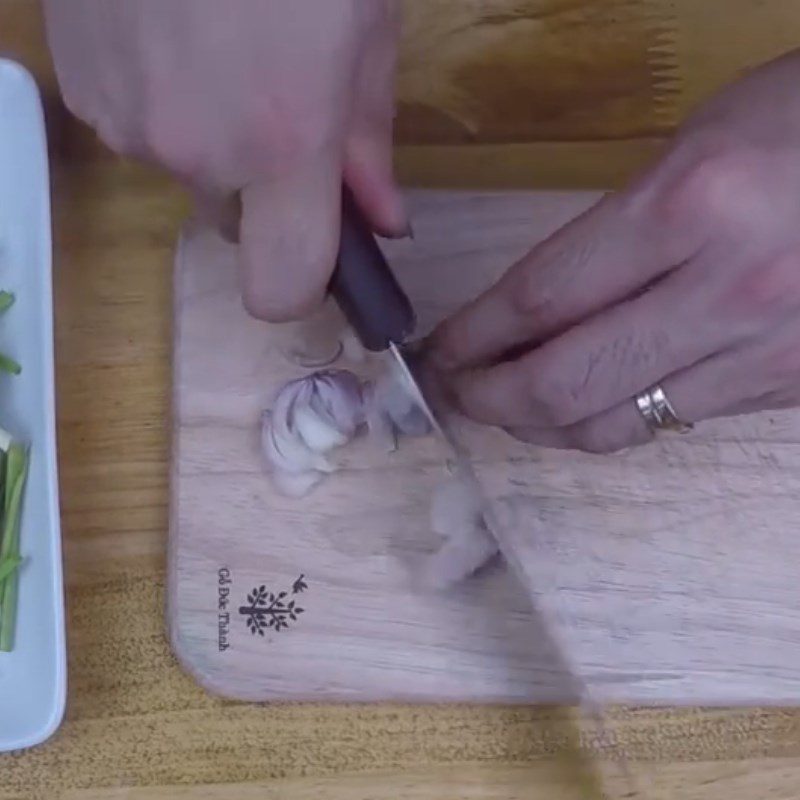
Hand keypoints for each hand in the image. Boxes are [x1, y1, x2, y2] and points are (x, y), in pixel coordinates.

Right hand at [42, 0, 406, 320]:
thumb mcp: (365, 29)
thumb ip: (371, 143)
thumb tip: (381, 223)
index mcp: (282, 142)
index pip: (281, 291)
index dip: (305, 286)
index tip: (324, 250)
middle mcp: (194, 151)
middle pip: (236, 226)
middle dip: (265, 188)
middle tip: (281, 103)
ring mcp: (124, 118)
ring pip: (186, 169)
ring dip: (212, 134)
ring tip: (224, 41)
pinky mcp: (77, 82)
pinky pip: (138, 123)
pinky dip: (164, 95)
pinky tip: (174, 26)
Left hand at [429, 50, 799, 453]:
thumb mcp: (695, 149)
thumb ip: (615, 232)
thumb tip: (538, 308)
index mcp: (690, 206)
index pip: (541, 297)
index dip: (473, 336)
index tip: (438, 352)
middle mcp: (726, 291)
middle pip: (565, 382)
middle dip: (489, 398)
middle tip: (457, 394)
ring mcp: (763, 353)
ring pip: (614, 424)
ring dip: (541, 424)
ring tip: (508, 408)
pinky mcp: (786, 390)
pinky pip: (672, 422)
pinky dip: (609, 422)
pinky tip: (586, 405)